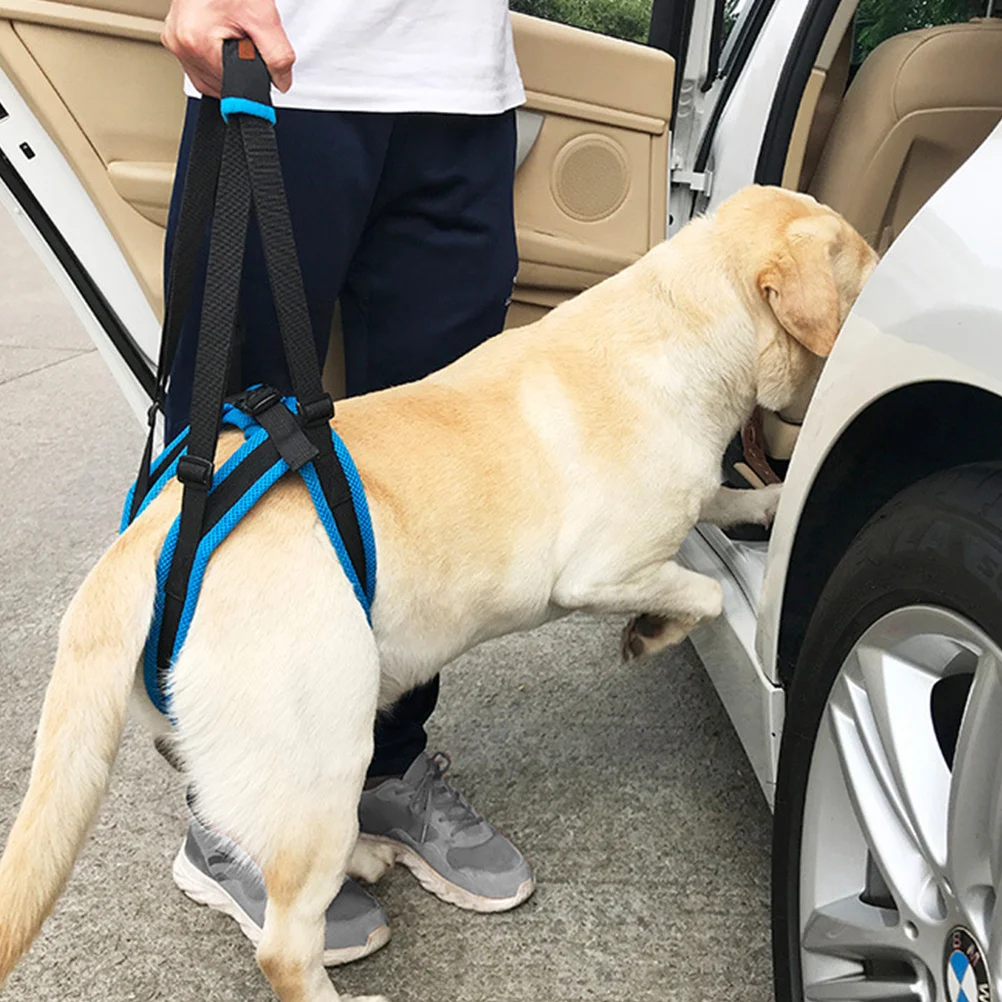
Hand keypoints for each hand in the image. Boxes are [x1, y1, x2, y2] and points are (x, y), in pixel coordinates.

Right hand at [162, 0, 294, 96]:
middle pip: (219, 85)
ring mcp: (174, 40)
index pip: (232, 88)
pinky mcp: (174, 36)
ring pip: (207, 78)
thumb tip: (281, 82)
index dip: (252, 83)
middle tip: (249, 45)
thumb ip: (278, 56)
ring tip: (236, 40)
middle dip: (240, 74)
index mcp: (197, 42)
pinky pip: (197, 64)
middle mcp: (181, 44)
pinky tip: (224, 44)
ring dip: (227, 70)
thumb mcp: (263, 17)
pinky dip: (215, 60)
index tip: (261, 73)